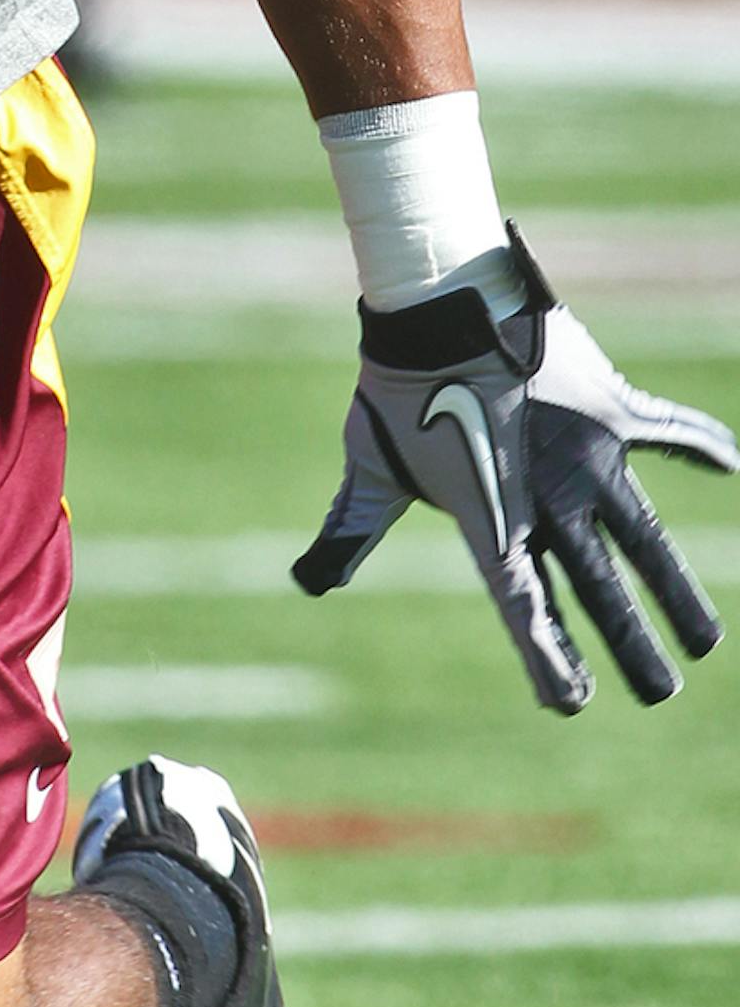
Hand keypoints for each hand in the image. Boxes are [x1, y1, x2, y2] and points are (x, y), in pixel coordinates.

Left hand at [294, 234, 735, 712]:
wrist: (440, 305)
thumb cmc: (398, 388)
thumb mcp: (370, 468)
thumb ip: (351, 530)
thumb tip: (308, 582)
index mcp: (491, 521)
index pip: (522, 608)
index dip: (546, 657)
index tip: (569, 701)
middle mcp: (548, 499)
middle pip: (599, 590)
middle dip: (632, 647)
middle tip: (661, 692)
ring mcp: (586, 456)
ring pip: (645, 538)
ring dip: (677, 590)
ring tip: (708, 640)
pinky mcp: (610, 407)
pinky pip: (668, 429)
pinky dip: (700, 443)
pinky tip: (733, 466)